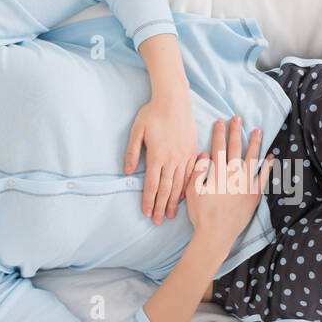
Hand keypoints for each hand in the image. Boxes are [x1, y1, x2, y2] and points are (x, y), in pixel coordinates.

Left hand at [124, 92, 198, 224]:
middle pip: (166, 189)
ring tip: (170, 215)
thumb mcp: (137, 131)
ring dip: (174, 201)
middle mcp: (173, 158)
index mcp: (157, 155)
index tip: (146, 213)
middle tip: (158, 222)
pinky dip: (186, 188)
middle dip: (161, 207)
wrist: (174, 99)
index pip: (152, 184)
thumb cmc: (153, 113)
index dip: (148, 201)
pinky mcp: (193, 151)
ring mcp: (185, 156)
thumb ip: (132, 152)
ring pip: (179, 184)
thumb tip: (129, 172)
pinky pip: (191, 174)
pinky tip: (183, 197)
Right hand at [183, 116, 273, 245]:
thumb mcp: (192, 192)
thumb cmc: (201, 215)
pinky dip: (268, 167)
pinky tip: (271, 157)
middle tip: (238, 118)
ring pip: (252, 159)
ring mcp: (245, 185)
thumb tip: (204, 154)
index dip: (219, 133)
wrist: (216, 235)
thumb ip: (197, 172)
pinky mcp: (254, 195)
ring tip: (258, 131)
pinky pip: (263, 178)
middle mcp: (232, 176)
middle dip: (236, 132)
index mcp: (216, 174)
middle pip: (235, 149)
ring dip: (255, 143)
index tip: (220, 121)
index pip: (218, 148)